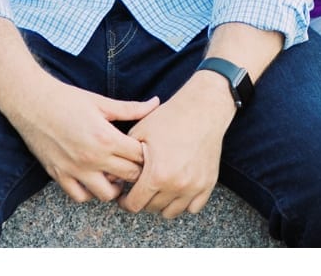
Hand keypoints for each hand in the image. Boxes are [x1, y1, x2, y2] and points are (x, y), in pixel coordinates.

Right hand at [2, 74, 158, 203]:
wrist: (33, 104)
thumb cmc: (68, 99)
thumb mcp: (102, 102)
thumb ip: (131, 108)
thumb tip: (155, 103)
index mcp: (106, 138)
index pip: (140, 157)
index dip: (148, 154)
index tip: (147, 148)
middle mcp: (93, 158)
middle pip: (129, 177)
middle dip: (137, 171)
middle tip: (136, 162)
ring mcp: (75, 170)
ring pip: (107, 194)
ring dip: (115, 186)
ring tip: (115, 173)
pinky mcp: (60, 176)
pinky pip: (80, 197)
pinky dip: (90, 192)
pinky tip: (93, 178)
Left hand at [120, 72, 234, 217]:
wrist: (202, 109)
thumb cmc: (169, 118)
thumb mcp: (139, 133)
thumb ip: (125, 158)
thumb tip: (112, 176)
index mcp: (156, 175)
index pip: (134, 204)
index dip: (125, 201)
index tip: (124, 195)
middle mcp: (176, 185)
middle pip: (152, 208)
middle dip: (143, 199)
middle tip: (141, 186)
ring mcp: (194, 186)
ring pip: (172, 212)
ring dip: (162, 203)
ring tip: (158, 189)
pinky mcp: (208, 184)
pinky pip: (193, 208)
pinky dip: (184, 202)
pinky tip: (177, 189)